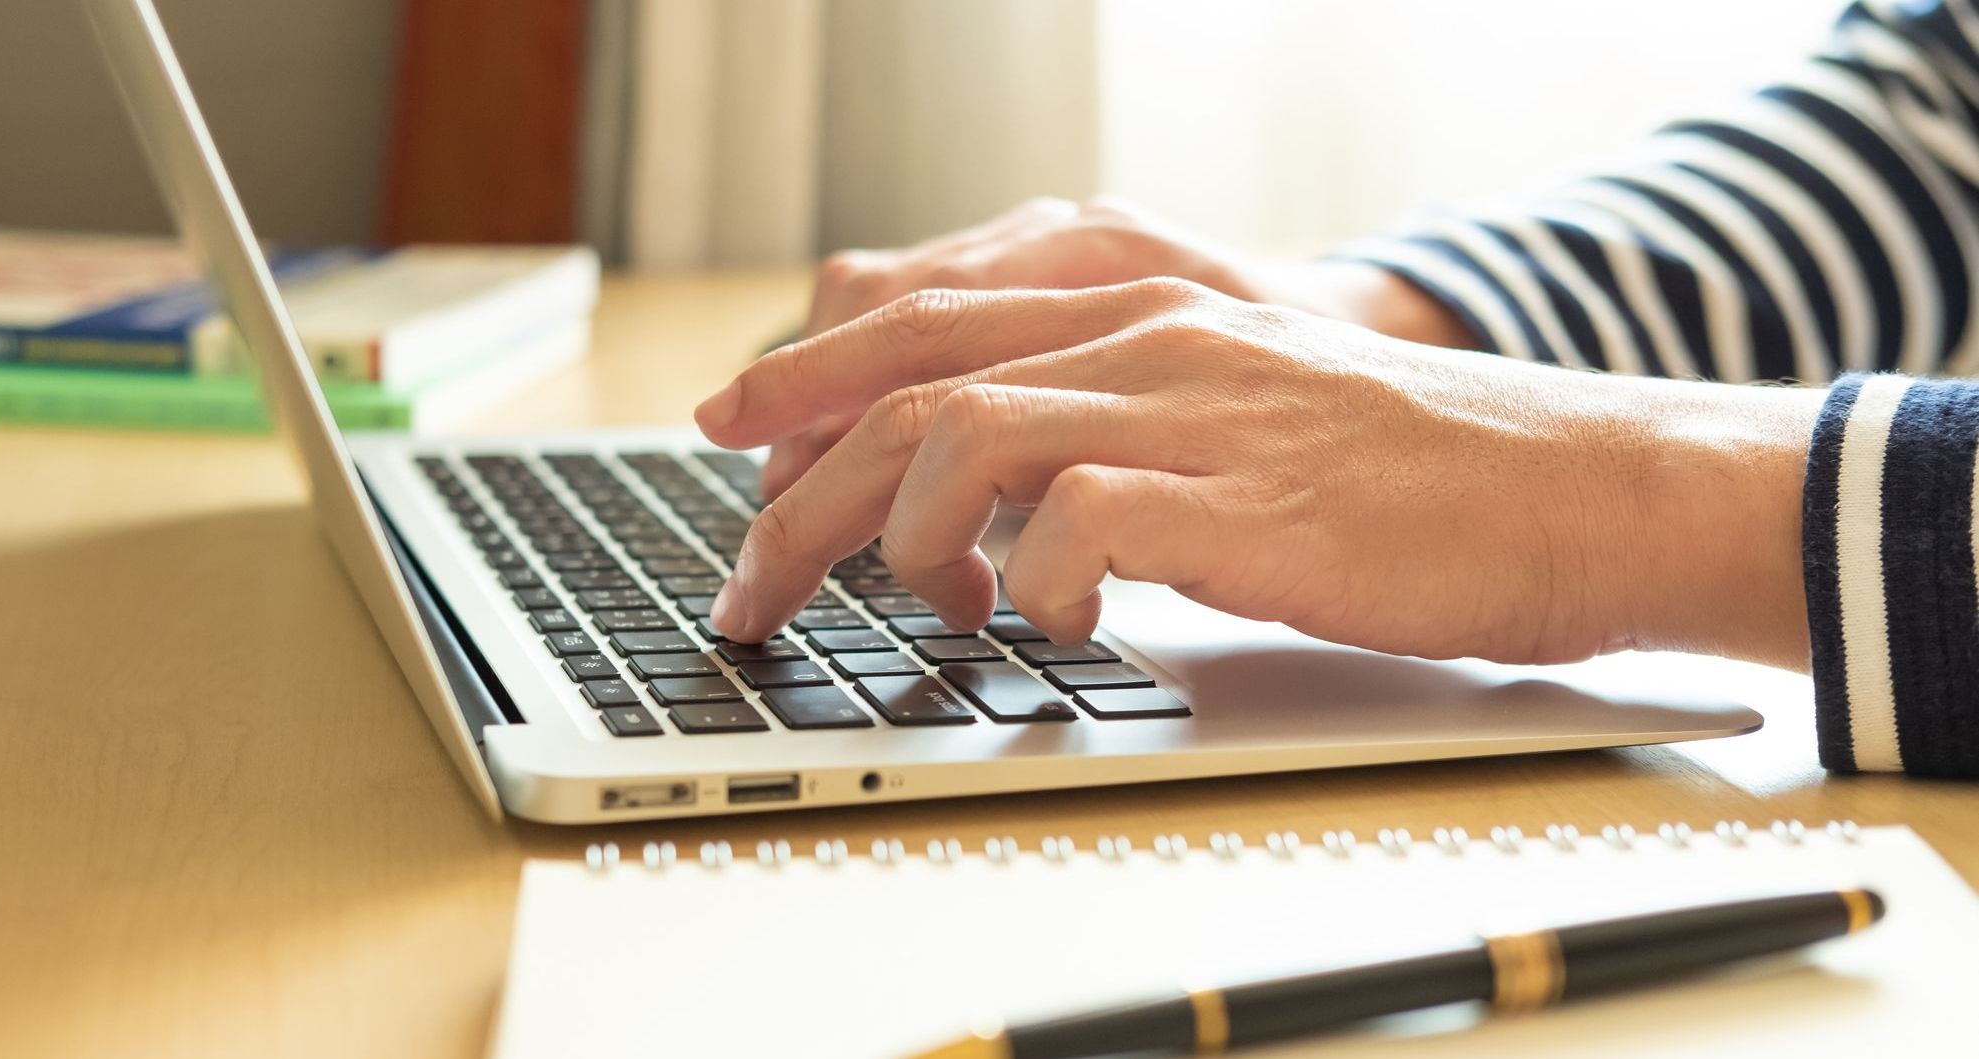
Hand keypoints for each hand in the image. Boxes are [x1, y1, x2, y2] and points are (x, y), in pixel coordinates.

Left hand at [696, 279, 1821, 668]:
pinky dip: (1027, 582)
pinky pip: (1077, 525)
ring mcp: (1195, 411)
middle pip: (907, 383)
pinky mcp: (1244, 504)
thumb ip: (1110, 421)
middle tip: (747, 584)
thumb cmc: (1407, 472)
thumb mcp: (1234, 410)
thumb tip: (982, 496)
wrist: (1577, 485)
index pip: (921, 321)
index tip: (738, 442)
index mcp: (1139, 305)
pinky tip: (1045, 619)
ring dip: (894, 538)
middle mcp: (1149, 338)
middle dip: (796, 489)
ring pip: (961, 438)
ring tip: (911, 609)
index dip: (805, 380)